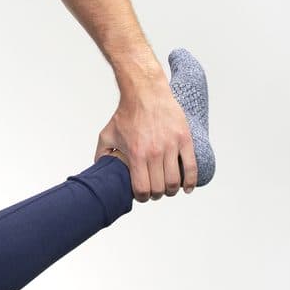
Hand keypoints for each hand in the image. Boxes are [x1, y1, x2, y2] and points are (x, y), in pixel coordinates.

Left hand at [97, 78, 195, 201]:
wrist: (145, 92)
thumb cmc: (127, 113)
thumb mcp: (107, 134)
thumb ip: (101, 153)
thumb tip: (98, 168)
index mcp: (136, 154)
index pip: (142, 189)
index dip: (142, 197)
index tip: (142, 195)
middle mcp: (154, 152)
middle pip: (160, 188)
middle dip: (156, 195)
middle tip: (155, 192)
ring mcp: (171, 146)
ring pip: (175, 181)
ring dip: (171, 190)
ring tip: (168, 188)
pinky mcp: (184, 139)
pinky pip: (191, 166)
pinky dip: (190, 181)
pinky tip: (187, 188)